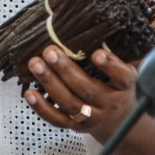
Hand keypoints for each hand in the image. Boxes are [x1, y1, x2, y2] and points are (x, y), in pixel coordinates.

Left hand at [21, 46, 136, 139]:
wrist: (119, 121)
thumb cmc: (117, 87)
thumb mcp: (124, 72)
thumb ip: (113, 57)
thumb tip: (92, 27)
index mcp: (125, 87)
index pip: (122, 77)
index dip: (110, 66)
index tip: (97, 53)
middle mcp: (110, 104)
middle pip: (88, 90)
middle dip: (66, 70)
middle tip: (50, 52)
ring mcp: (92, 118)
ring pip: (70, 103)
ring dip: (50, 83)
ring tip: (36, 64)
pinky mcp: (76, 126)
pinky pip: (57, 119)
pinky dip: (42, 108)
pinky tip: (30, 93)